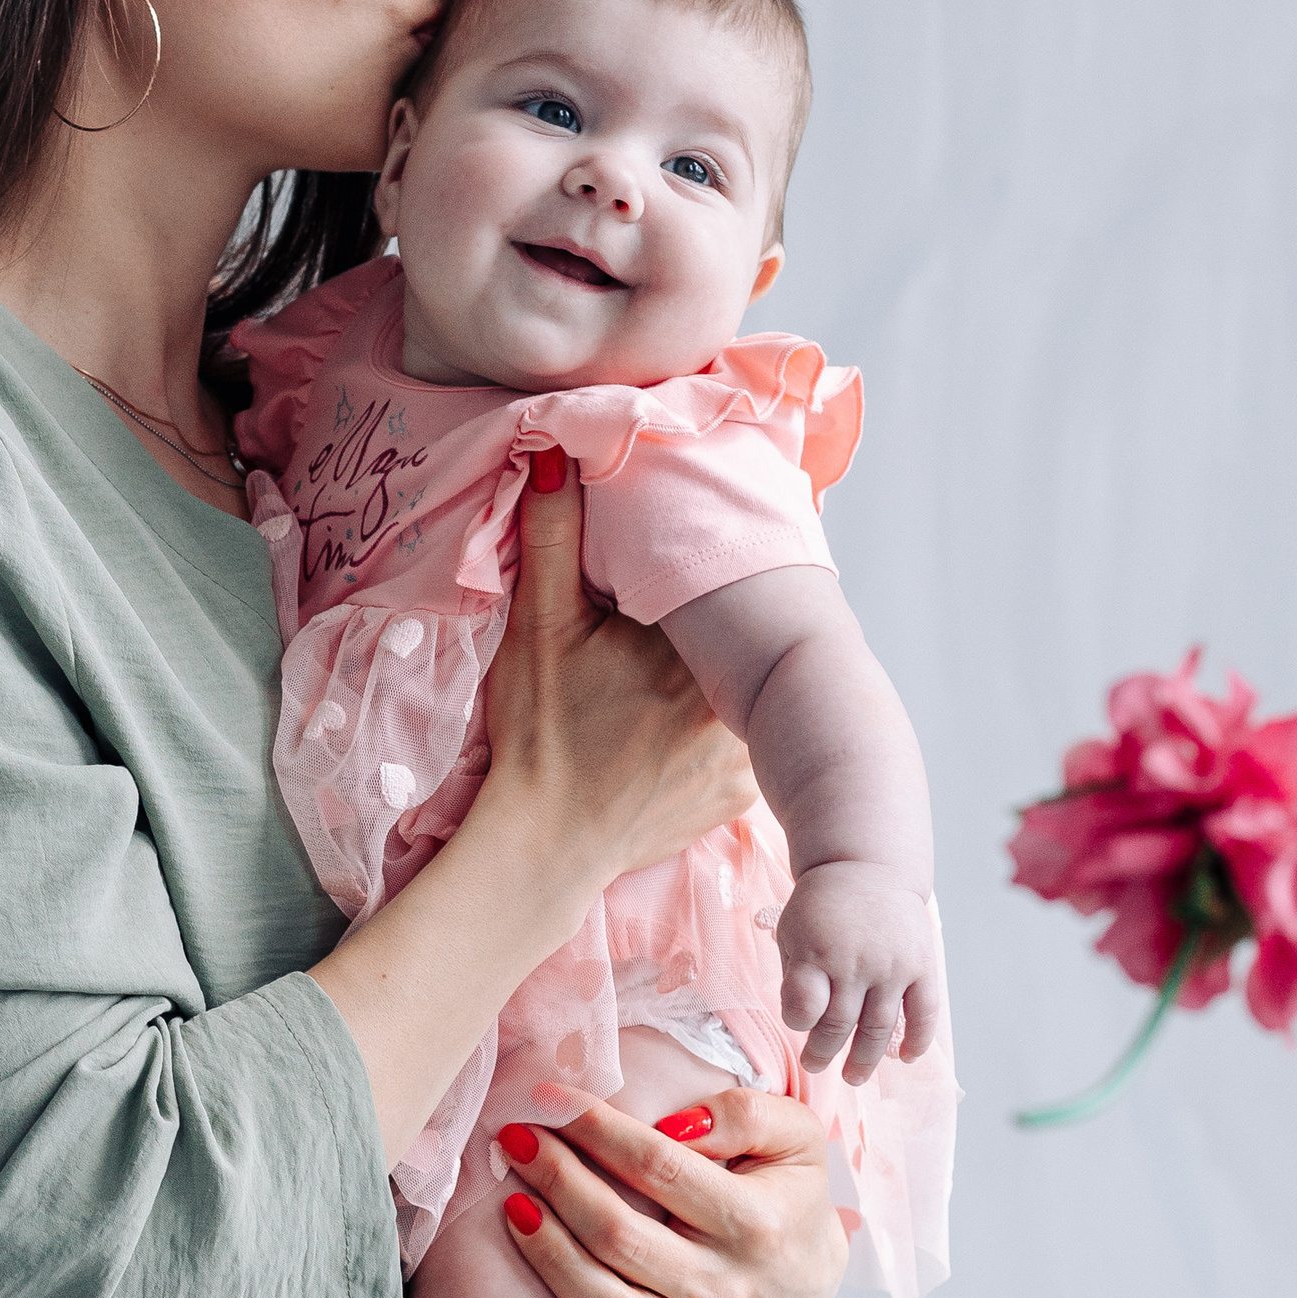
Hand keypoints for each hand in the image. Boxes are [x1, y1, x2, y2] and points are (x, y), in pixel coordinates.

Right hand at [472, 449, 756, 918]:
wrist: (541, 846)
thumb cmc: (537, 737)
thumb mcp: (538, 628)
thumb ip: (552, 536)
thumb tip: (556, 450)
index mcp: (700, 650)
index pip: (734, 582)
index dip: (720, 561)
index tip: (711, 545)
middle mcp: (740, 705)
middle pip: (755, 637)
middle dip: (732, 616)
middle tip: (684, 611)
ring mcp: (747, 757)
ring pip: (759, 691)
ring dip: (738, 673)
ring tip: (681, 668)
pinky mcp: (741, 794)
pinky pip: (750, 741)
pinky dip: (726, 725)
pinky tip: (680, 721)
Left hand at [499, 1086, 847, 1297]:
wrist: (812, 1277)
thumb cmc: (790, 1194)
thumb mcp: (795, 1137)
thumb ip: (742, 1115)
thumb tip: (671, 1124)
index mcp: (753, 1221)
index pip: (655, 1167)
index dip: (594, 1128)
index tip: (549, 1099)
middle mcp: (724, 1286)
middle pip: (617, 1235)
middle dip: (555, 1181)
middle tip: (515, 1140)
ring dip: (549, 1255)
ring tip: (512, 1206)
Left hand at [774, 862, 942, 1082]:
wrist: (868, 867)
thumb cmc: (822, 906)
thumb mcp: (792, 931)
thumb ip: (796, 975)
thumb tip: (803, 1022)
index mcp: (817, 953)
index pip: (804, 1008)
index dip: (798, 1023)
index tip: (798, 1025)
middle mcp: (856, 963)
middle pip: (839, 1026)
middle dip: (823, 1053)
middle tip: (816, 1066)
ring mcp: (893, 967)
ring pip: (878, 1029)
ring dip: (864, 1060)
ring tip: (853, 1077)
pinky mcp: (921, 966)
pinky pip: (923, 1012)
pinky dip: (918, 1040)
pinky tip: (906, 1058)